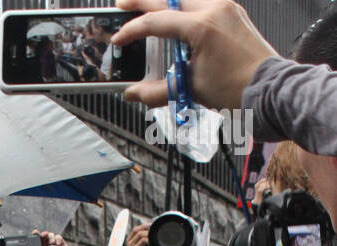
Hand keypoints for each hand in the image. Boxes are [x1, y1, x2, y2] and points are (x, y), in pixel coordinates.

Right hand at [115, 0, 276, 110]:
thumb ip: (157, 91)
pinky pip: (202, 3)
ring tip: (148, 10)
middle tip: (123, 3)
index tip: (119, 39)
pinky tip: (176, 18)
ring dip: (165, 3)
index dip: (132, 30)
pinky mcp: (232, 12)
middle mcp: (214, 9)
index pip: (156, 22)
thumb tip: (133, 93)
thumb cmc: (237, 89)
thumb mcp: (191, 90)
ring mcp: (226, 7)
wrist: (267, 88)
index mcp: (202, 27)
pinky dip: (184, 9)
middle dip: (142, 0)